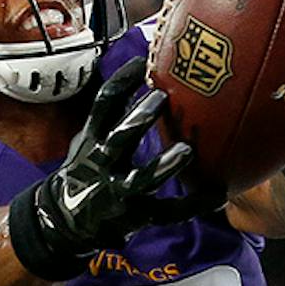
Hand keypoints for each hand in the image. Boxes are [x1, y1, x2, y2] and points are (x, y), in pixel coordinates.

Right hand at [8, 57, 204, 279]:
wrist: (65, 221)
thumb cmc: (86, 171)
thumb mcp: (88, 141)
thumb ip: (111, 115)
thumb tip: (138, 74)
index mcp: (92, 142)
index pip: (103, 107)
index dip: (121, 83)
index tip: (142, 64)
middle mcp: (104, 165)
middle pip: (120, 138)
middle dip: (139, 118)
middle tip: (161, 98)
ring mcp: (120, 193)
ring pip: (143, 179)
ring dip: (165, 164)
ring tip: (187, 151)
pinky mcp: (138, 216)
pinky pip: (170, 211)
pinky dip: (196, 203)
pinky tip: (219, 193)